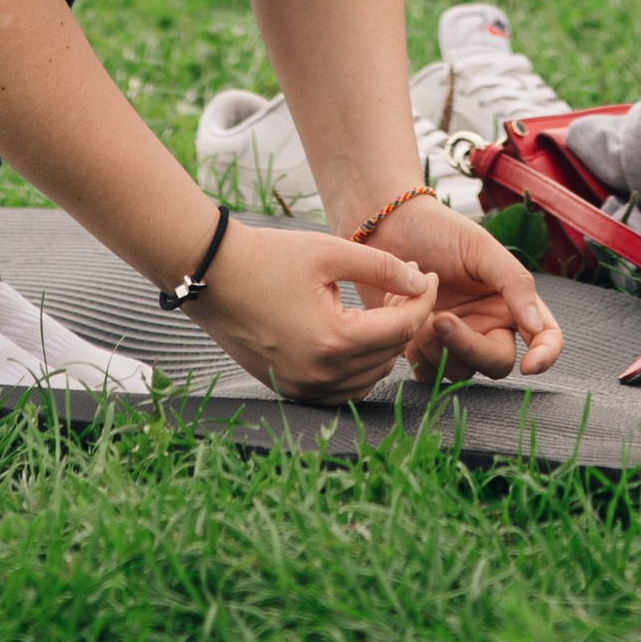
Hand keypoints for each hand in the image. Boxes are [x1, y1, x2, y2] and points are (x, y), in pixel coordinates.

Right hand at [184, 220, 447, 402]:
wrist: (212, 276)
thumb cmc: (269, 257)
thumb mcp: (329, 251)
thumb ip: (380, 266)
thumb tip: (420, 282)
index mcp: (333, 341)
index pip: (400, 329)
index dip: (422, 300)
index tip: (428, 277)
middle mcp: (321, 375)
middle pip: (389, 355)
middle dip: (406, 320)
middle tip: (407, 286)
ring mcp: (304, 388)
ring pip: (370, 378)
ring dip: (384, 346)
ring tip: (382, 309)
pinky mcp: (290, 389)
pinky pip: (343, 389)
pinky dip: (358, 367)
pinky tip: (356, 336)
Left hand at [378, 196, 562, 384]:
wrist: (389, 227)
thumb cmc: (439, 231)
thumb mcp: (481, 248)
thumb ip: (514, 283)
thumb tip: (536, 327)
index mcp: (510, 302)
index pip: (544, 336)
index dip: (545, 356)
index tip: (529, 367)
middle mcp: (487, 326)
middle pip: (496, 363)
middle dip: (468, 346)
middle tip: (440, 319)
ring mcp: (456, 340)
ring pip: (460, 371)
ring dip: (436, 346)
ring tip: (414, 306)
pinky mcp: (425, 349)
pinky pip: (429, 374)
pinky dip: (416, 354)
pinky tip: (402, 318)